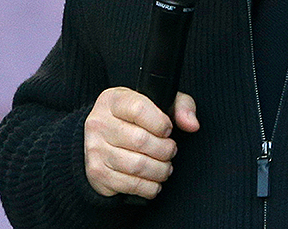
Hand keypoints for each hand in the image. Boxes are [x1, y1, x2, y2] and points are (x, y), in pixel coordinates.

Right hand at [84, 88, 198, 198]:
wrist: (104, 137)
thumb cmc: (137, 117)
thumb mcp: (159, 102)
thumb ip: (181, 106)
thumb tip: (192, 124)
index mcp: (113, 100)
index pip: (138, 109)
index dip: (160, 123)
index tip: (168, 129)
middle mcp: (99, 123)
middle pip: (140, 140)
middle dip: (165, 150)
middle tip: (171, 151)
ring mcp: (95, 149)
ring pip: (137, 166)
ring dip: (160, 170)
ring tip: (166, 166)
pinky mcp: (97, 173)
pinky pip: (129, 185)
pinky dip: (149, 187)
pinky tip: (155, 180)